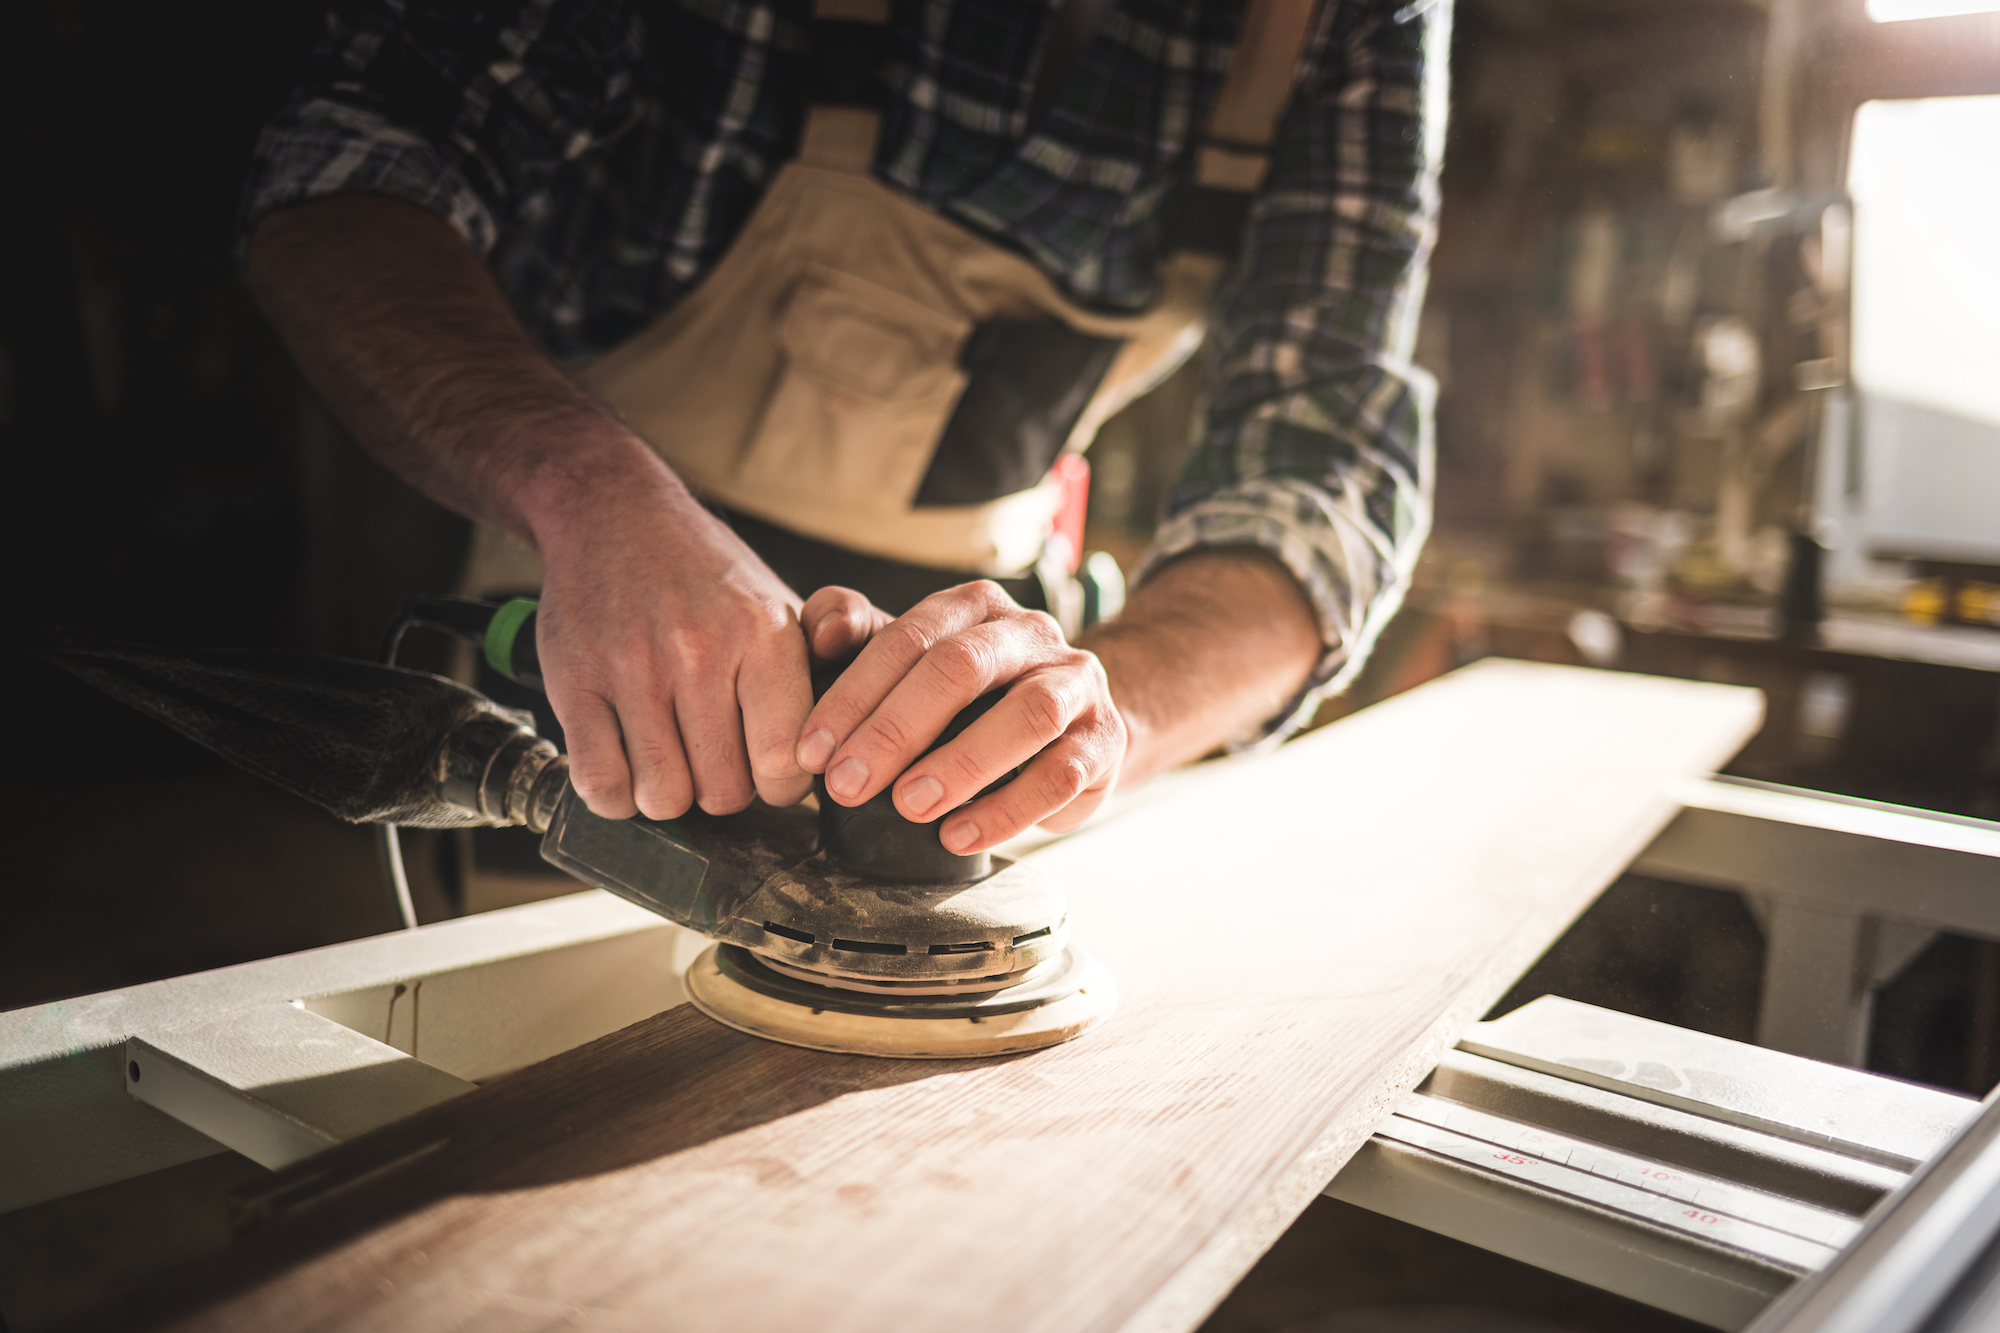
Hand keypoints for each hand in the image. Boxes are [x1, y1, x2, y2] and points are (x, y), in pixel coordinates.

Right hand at [531, 478, 885, 819]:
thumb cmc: (709, 579)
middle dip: (723, 791)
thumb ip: (830, 660)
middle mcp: (699, 651)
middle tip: (715, 758)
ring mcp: (632, 668)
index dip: (781, 786)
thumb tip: (845, 735)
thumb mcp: (783, 605)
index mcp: (764, 635)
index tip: (768, 773)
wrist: (615, 515)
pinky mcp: (575, 681)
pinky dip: (616, 794)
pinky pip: (601, 784)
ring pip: (663, 797)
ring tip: (673, 761)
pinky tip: (628, 766)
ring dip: (669, 794)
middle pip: (724, 792)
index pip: (785, 762)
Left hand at [794, 581, 1127, 854]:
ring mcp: (1076, 684)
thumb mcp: (911, 660)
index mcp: (974, 606)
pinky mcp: (1103, 740)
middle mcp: (1030, 633)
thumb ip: (856, 631)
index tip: (812, 751)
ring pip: (1028, 715)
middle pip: (963, 668)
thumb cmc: (971, 698)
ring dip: (962, 764)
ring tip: (909, 807)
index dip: (854, 694)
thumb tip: (822, 631)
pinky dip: (1007, 810)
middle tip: (848, 784)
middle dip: (897, 728)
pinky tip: (959, 836)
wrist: (1069, 726)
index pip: (908, 637)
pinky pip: (1061, 774)